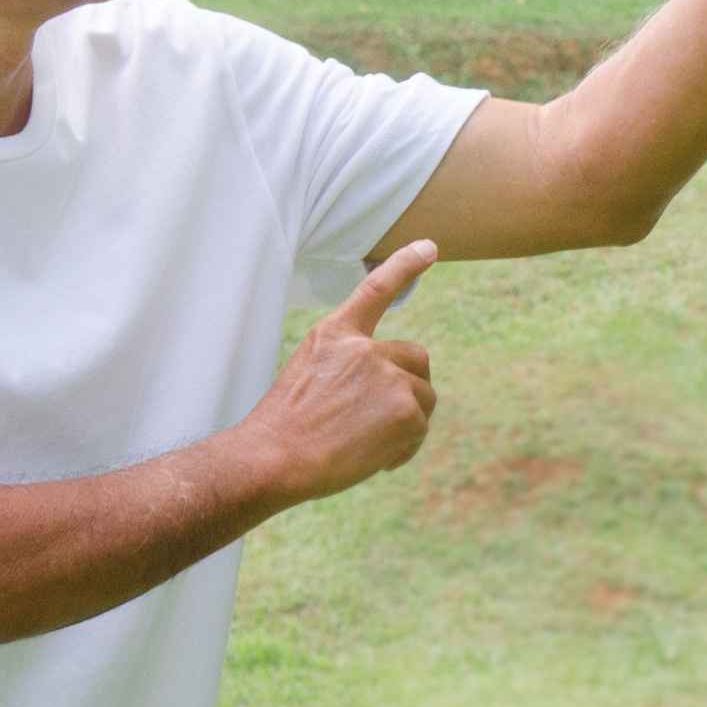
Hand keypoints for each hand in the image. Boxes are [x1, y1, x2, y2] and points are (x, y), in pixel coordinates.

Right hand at [249, 240, 438, 505]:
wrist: (276, 458)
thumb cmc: (286, 426)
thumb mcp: (310, 375)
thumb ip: (351, 368)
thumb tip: (394, 382)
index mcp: (334, 334)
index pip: (375, 289)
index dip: (404, 266)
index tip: (430, 247)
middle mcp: (365, 348)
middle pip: (416, 357)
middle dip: (409, 386)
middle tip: (382, 417)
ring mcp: (388, 376)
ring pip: (424, 395)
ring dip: (407, 419)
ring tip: (368, 443)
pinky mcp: (406, 409)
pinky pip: (421, 427)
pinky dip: (404, 447)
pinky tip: (375, 459)